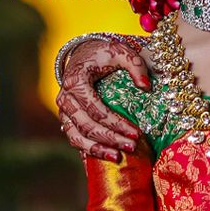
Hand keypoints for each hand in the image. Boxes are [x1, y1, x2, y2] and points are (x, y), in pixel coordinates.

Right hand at [56, 39, 147, 160]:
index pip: (96, 109)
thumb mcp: (121, 53)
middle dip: (110, 138)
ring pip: (76, 136)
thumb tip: (146, 87)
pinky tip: (105, 157)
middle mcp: (65, 98)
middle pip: (87, 125)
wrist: (83, 54)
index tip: (137, 133)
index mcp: (76, 82)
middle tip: (132, 147)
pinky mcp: (66, 118)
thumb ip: (135, 65)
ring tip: (118, 157)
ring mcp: (64, 110)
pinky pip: (75, 138)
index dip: (116, 123)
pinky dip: (88, 150)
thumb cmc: (104, 54)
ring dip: (97, 149)